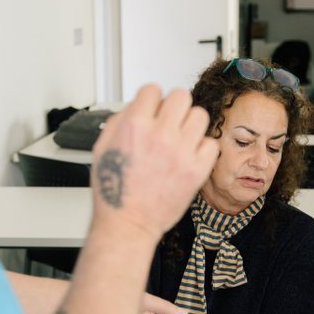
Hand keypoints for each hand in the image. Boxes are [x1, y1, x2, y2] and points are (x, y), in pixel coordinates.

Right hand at [91, 87, 217, 239]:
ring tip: (181, 138)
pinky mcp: (197, 170)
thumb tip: (138, 106)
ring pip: (200, 115)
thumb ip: (121, 120)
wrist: (129, 223)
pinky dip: (202, 148)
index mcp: (135, 126)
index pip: (153, 90)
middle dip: (173, 107)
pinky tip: (189, 156)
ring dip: (190, 124)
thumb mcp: (102, 147)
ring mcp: (182, 152)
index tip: (152, 110)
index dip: (151, 100)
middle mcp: (160, 135)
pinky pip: (211, 143)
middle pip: (181, 96)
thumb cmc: (114, 191)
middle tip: (169, 121)